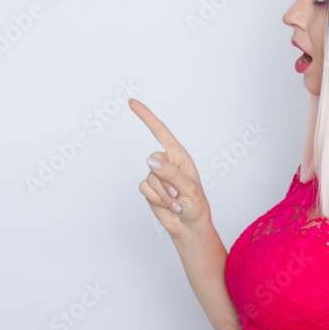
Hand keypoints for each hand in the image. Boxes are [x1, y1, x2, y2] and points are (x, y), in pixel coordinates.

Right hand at [128, 98, 210, 240]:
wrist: (189, 226)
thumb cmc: (196, 205)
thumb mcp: (189, 188)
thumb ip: (170, 173)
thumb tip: (150, 160)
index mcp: (180, 156)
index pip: (160, 132)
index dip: (146, 116)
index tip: (132, 103)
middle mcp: (167, 163)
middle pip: (152, 160)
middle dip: (165, 180)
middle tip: (178, 194)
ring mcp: (157, 176)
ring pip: (148, 177)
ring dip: (162, 193)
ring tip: (175, 201)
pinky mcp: (149, 188)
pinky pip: (143, 188)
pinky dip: (155, 198)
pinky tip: (167, 205)